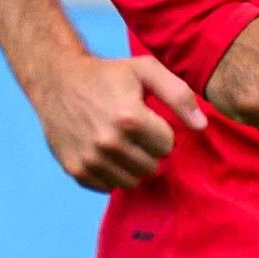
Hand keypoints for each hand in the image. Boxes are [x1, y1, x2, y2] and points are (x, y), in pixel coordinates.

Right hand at [27, 40, 211, 189]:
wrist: (57, 80)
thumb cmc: (107, 74)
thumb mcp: (146, 70)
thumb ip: (178, 95)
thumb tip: (201, 126)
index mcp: (129, 118)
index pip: (166, 145)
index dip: (161, 132)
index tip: (147, 119)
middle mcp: (108, 142)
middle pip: (151, 166)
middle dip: (148, 150)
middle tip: (133, 131)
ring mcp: (90, 159)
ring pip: (131, 181)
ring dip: (132, 164)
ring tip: (121, 142)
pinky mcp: (75, 169)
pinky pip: (108, 187)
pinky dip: (111, 174)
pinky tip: (105, 152)